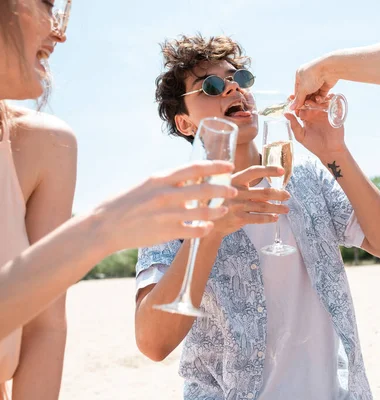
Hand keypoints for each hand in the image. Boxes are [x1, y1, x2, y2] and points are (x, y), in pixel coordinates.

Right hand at [95, 161, 236, 251]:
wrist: (104, 226)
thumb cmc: (125, 203)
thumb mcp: (146, 185)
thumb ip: (168, 182)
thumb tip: (189, 178)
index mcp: (160, 179)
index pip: (195, 168)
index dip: (215, 166)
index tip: (229, 166)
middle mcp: (166, 195)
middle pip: (204, 190)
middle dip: (223, 190)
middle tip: (234, 190)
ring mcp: (167, 214)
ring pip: (203, 212)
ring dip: (217, 210)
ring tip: (224, 209)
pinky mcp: (166, 232)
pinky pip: (194, 230)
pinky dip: (204, 228)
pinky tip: (209, 227)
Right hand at [211, 165, 290, 237]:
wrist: (207, 222)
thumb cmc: (220, 203)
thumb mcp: (228, 190)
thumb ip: (246, 190)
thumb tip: (269, 193)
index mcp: (234, 180)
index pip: (254, 171)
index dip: (269, 170)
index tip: (282, 171)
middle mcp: (236, 191)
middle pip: (264, 192)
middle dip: (279, 194)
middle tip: (288, 195)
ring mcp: (237, 205)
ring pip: (263, 206)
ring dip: (277, 207)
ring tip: (286, 209)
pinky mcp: (238, 219)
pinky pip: (258, 218)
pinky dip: (268, 218)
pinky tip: (275, 218)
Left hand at [284, 97, 346, 161]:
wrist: (330, 151)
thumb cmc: (314, 145)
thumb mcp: (301, 136)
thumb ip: (294, 125)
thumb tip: (285, 114)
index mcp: (306, 117)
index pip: (300, 106)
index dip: (297, 102)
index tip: (292, 98)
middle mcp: (315, 113)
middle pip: (310, 102)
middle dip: (308, 98)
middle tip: (305, 98)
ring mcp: (324, 113)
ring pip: (321, 102)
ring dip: (319, 99)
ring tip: (316, 99)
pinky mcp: (333, 114)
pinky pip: (332, 104)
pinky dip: (332, 99)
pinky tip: (330, 98)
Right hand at [290, 57, 337, 110]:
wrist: (329, 70)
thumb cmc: (312, 76)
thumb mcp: (303, 89)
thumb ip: (298, 99)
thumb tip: (291, 108)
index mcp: (300, 75)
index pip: (297, 90)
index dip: (297, 99)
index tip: (297, 108)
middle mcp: (308, 77)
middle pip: (306, 93)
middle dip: (306, 100)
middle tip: (306, 107)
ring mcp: (317, 81)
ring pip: (314, 95)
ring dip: (313, 100)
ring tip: (312, 103)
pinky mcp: (325, 85)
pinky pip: (321, 94)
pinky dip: (320, 98)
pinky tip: (319, 99)